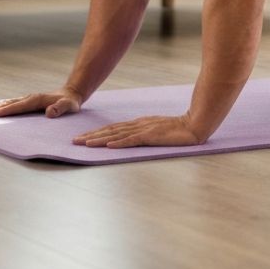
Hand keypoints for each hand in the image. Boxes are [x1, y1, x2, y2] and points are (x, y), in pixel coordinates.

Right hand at [0, 86, 82, 118]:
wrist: (71, 93)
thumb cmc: (70, 102)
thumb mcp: (69, 106)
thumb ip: (61, 108)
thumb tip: (49, 112)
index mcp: (35, 100)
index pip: (16, 107)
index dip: (3, 111)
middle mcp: (28, 98)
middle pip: (7, 104)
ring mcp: (26, 99)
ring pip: (6, 103)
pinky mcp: (26, 102)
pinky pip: (10, 104)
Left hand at [72, 114, 204, 148]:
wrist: (195, 124)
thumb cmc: (178, 129)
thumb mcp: (158, 130)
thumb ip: (145, 133)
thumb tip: (131, 139)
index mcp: (139, 123)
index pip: (114, 128)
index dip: (97, 133)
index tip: (83, 137)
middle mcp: (139, 124)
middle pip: (111, 130)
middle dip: (92, 135)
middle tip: (75, 141)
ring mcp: (145, 129)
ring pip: (117, 134)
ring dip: (99, 139)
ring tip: (85, 143)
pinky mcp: (152, 135)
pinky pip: (132, 139)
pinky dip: (119, 142)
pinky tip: (108, 145)